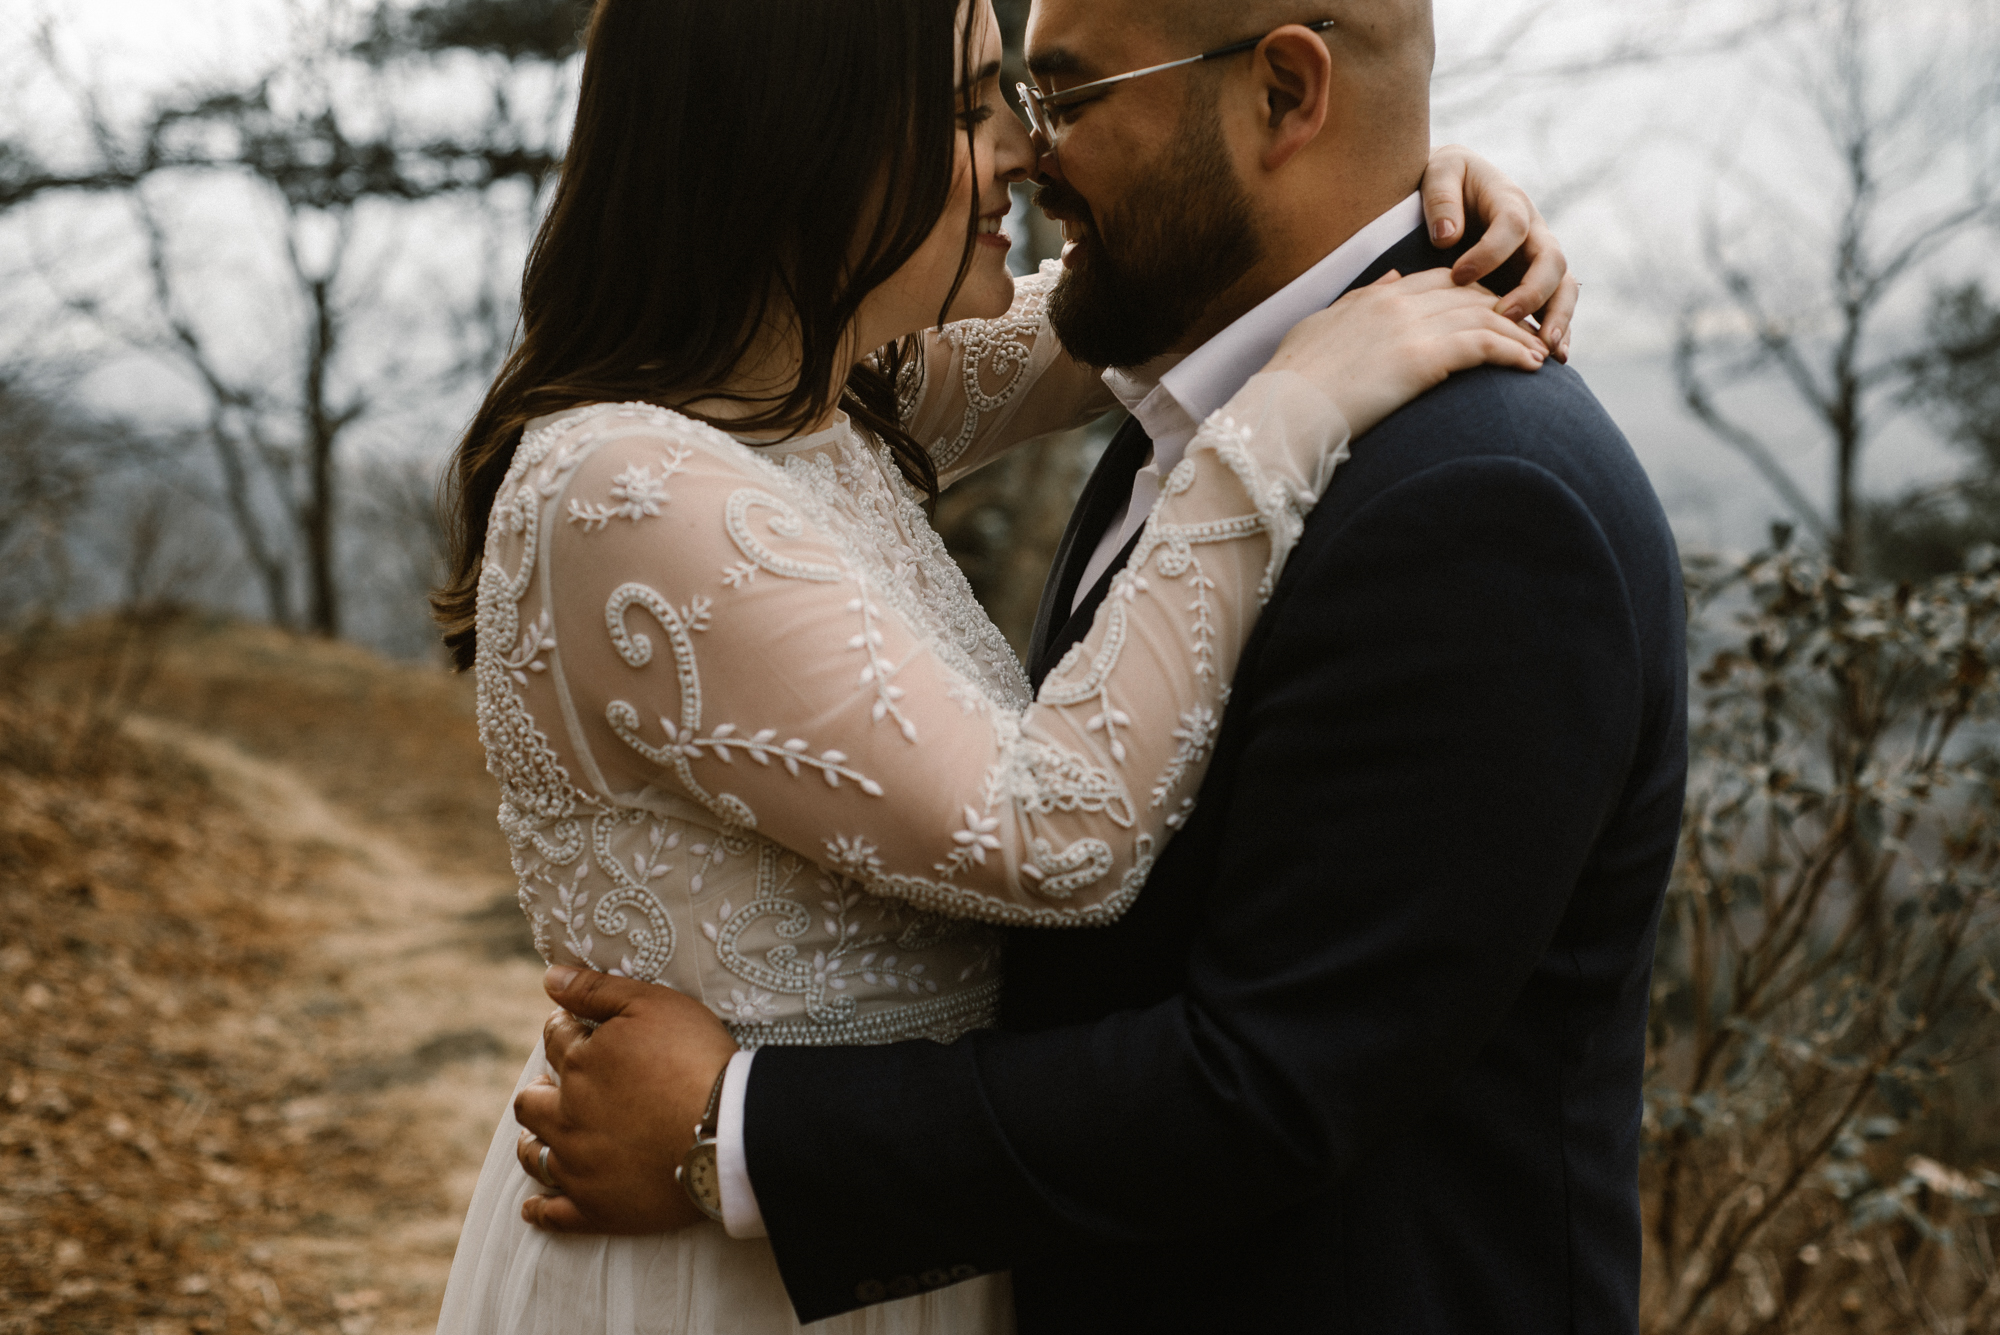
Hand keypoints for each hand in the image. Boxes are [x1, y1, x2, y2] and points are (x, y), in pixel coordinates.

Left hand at [511, 966, 739, 1234]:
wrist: (728, 1131)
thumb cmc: (696, 1060)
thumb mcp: (653, 1005)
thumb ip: (597, 989)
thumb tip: (549, 977)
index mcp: (580, 1066)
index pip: (556, 1040)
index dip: (564, 1029)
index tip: (573, 1029)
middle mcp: (567, 1118)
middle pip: (532, 1101)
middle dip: (539, 1087)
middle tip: (554, 1084)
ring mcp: (579, 1167)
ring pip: (534, 1154)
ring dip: (532, 1141)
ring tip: (540, 1135)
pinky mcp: (597, 1208)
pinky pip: (555, 1214)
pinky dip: (540, 1210)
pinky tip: (533, 1208)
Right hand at [1264, 269, 1546, 438]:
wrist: (1282, 412)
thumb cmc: (1292, 383)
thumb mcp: (1322, 327)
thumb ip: (1360, 300)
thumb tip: (1393, 280)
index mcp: (1376, 297)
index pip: (1441, 281)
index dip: (1475, 294)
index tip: (1496, 312)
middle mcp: (1397, 303)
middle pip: (1470, 295)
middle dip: (1507, 311)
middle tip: (1532, 331)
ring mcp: (1411, 329)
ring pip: (1484, 318)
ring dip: (1519, 334)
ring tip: (1541, 353)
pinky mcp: (1421, 360)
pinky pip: (1482, 346)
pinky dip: (1512, 353)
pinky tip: (1532, 366)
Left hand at [1420, 144, 1580, 362]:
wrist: (1457, 187)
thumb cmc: (1445, 181)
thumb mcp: (1438, 173)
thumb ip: (1441, 199)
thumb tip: (1447, 237)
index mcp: (1510, 201)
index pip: (1512, 225)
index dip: (1489, 251)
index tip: (1458, 276)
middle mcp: (1534, 231)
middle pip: (1551, 260)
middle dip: (1532, 291)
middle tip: (1503, 317)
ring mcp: (1538, 259)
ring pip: (1563, 287)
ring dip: (1557, 317)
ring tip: (1543, 349)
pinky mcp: (1535, 282)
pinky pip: (1557, 306)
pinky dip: (1559, 330)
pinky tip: (1553, 358)